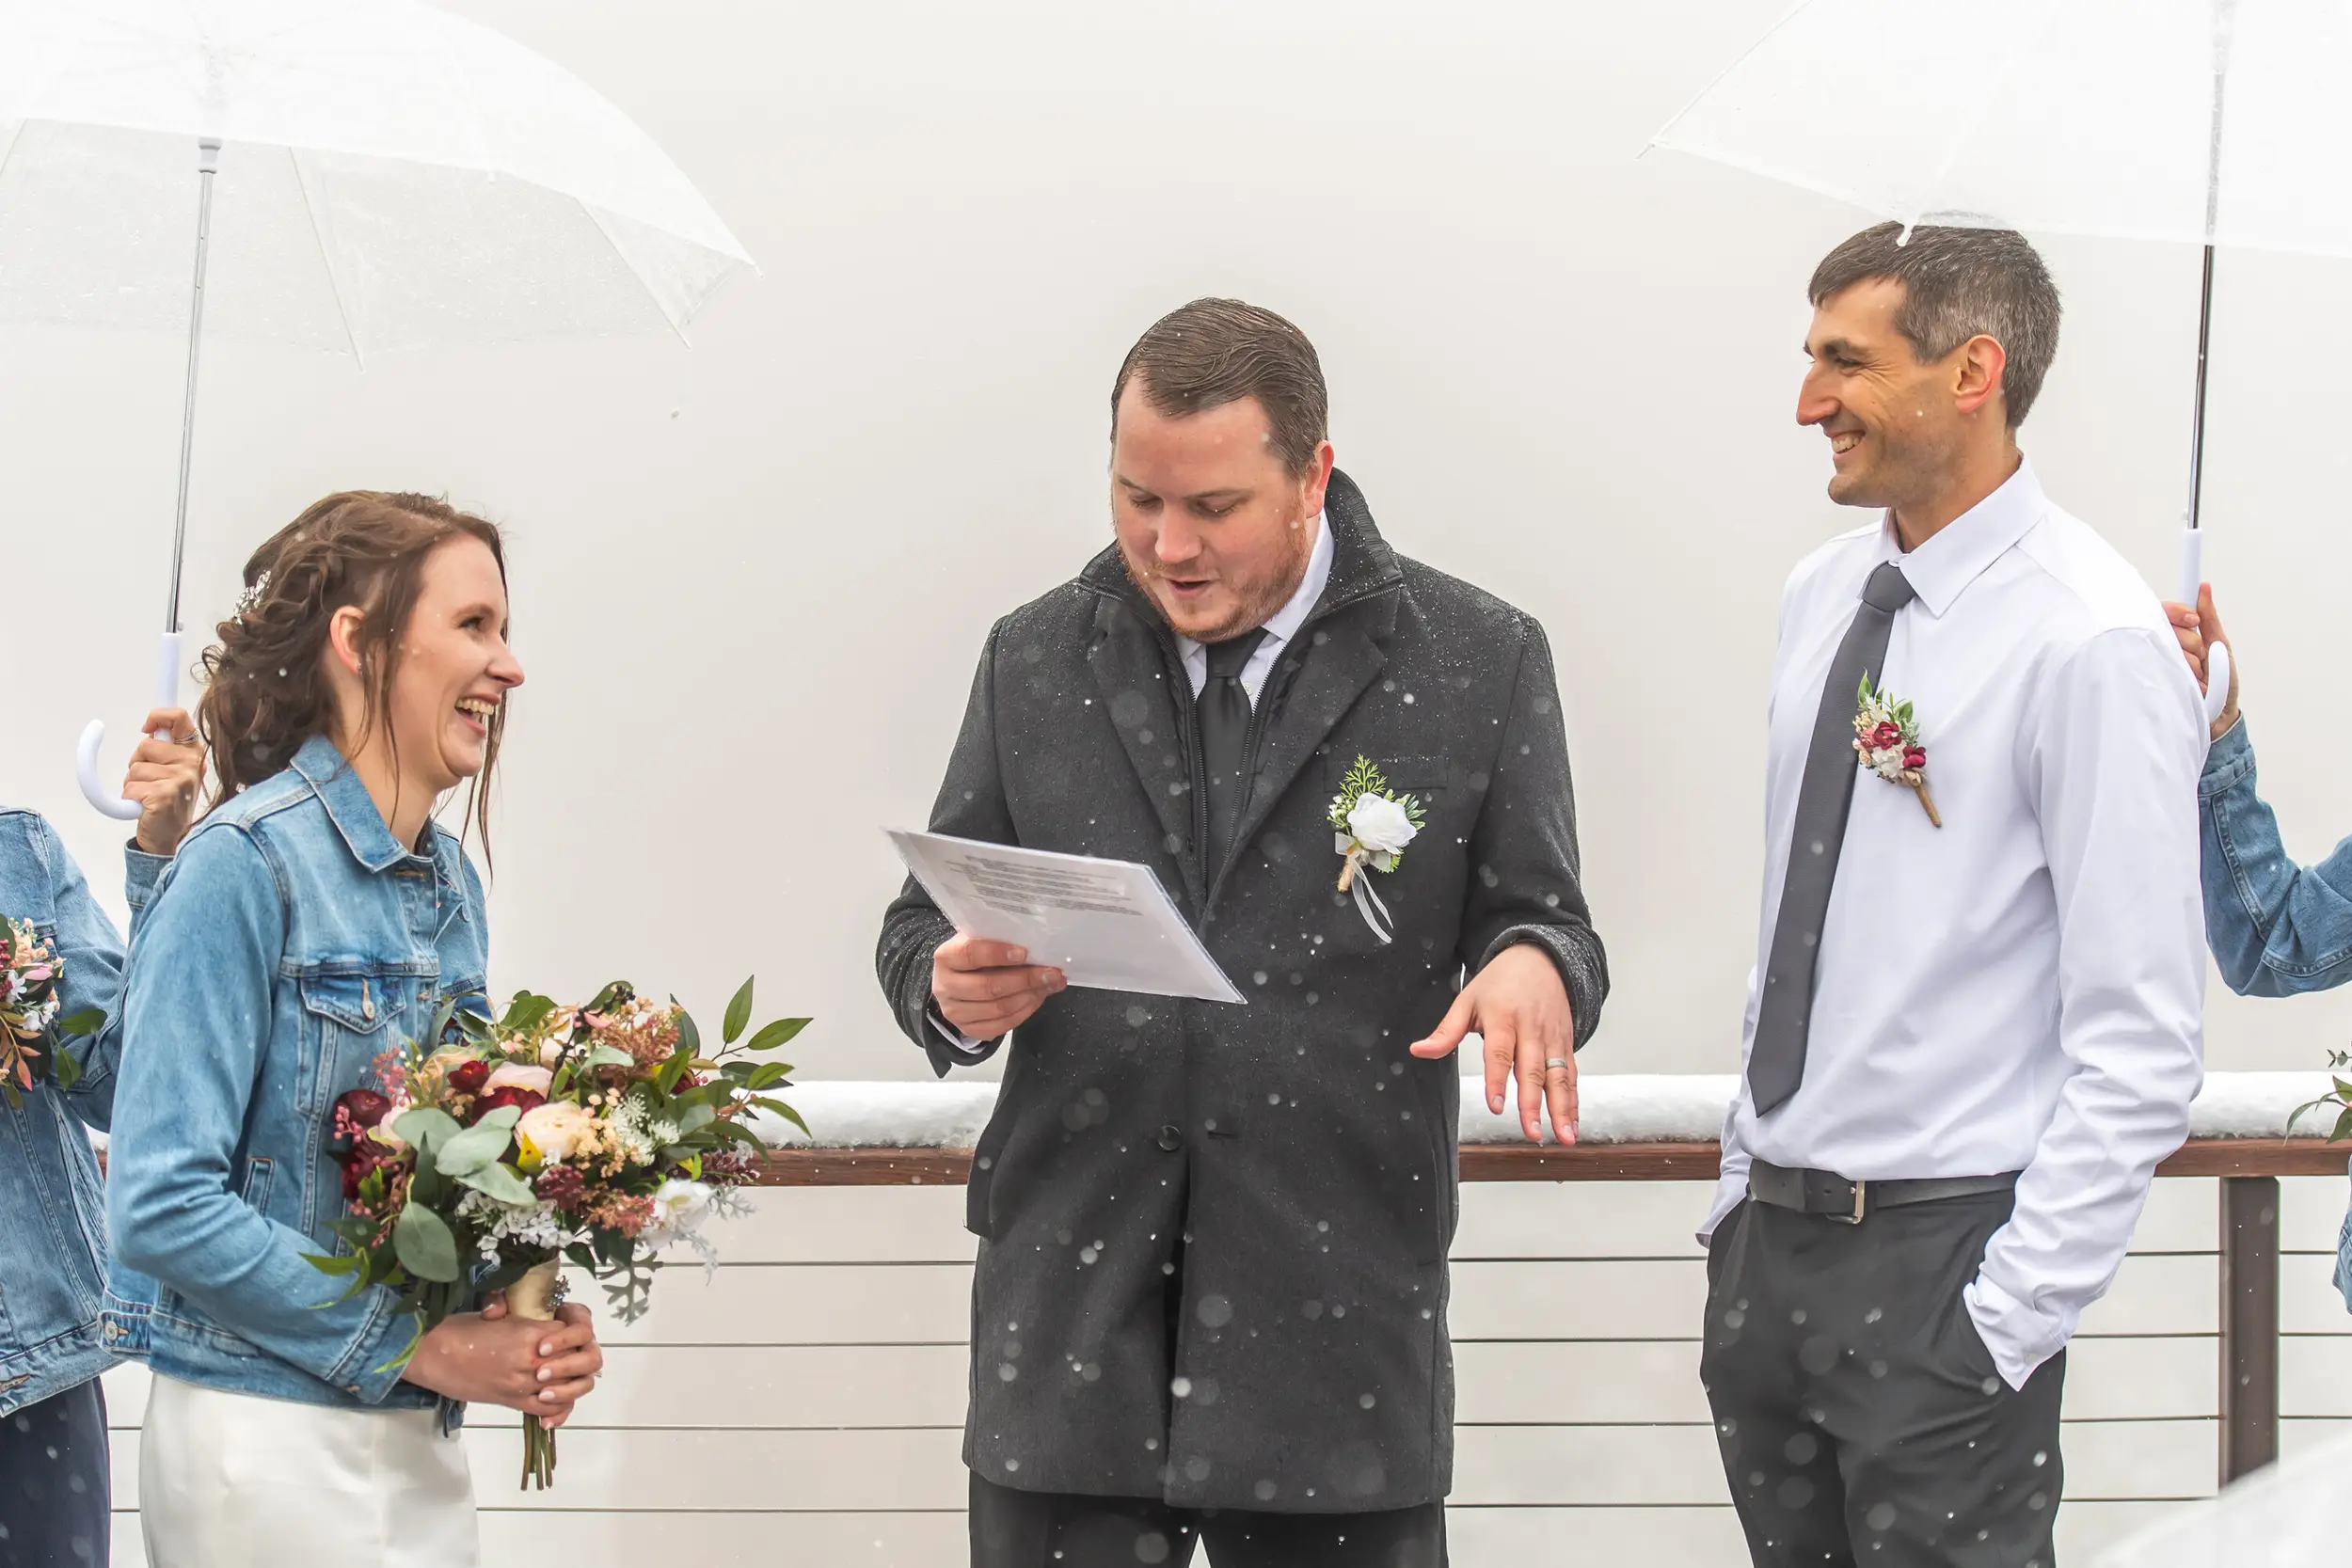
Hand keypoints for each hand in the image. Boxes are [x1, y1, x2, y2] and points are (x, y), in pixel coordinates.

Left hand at [123, 708, 204, 854]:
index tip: (147, 726)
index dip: (158, 716)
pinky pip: (130, 787)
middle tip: (150, 781)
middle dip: (137, 763)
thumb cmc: (167, 801)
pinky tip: (145, 808)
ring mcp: (180, 780)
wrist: (169, 838)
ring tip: (148, 797)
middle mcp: (192, 763)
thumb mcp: (174, 769)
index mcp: (194, 752)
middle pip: (145, 745)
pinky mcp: (164, 796)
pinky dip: (130, 799)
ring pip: (134, 769)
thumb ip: (166, 748)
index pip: (178, 718)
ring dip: (133, 784)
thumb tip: (150, 729)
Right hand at [399, 1305, 600, 1418]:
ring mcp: (525, 1383)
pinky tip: (555, 1402)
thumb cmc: (462, 1329)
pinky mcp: (513, 1402)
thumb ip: (527, 1320)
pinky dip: (559, 1408)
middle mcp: (534, 1359)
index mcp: (533, 1332)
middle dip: (583, 1357)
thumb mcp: (500, 1315)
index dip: (577, 1332)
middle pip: (582, 1360)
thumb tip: (544, 1322)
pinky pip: (550, 1409)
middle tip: (574, 1353)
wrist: (433, 1355)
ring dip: (575, 1382)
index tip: (569, 1331)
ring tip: (567, 1376)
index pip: (577, 1333)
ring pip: (571, 1387)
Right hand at [931, 933, 1064, 1039]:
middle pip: (988, 987)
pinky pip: (1001, 1026)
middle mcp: (945, 986)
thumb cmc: (974, 956)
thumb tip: (1040, 948)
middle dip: (1025, 980)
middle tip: (1050, 973)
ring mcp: (954, 1012)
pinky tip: (1036, 999)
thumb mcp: (979, 940)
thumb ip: (1002, 941)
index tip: (1024, 953)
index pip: (969, 954)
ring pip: (998, 1009)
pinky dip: (1024, 1012)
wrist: (957, 981)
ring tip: (1048, 985)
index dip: (997, 954)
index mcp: (945, 957)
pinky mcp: (968, 1030)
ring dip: (1029, 997)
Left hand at [1408, 943, 1577, 1143]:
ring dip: (1562, 1108)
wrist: (1540, 958)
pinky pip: (1571, 1074)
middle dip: (1533, 1104)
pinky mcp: (1566, 1043)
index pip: (1499, 1053)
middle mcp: (1531, 1029)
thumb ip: (1445, 1031)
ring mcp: (1552, 1037)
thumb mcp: (1467, 1000)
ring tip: (1564, 1137)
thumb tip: (1417, 1051)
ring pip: (1558, 1076)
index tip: (1496, 1107)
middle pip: (1532, 1070)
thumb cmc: (1499, 982)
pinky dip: (1574, 1100)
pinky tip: (1573, 1124)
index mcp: (1503, 1018)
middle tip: (1531, 1132)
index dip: (1497, 1081)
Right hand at [2163, 583, 2238, 741]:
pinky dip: (2185, 677)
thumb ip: (2209, 618)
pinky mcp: (2154, 680)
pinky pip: (2163, 668)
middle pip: (2168, 629)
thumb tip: (2203, 589)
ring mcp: (2158, 663)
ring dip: (2191, 664)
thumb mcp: (2220, 645)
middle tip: (2202, 658)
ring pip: (2169, 649)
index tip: (2193, 620)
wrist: (2220, 716)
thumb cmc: (2223, 682)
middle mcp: (2166, 647)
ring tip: (2199, 677)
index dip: (2177, 612)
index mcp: (2180, 634)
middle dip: (2192, 643)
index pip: (2166, 611)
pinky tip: (2192, 685)